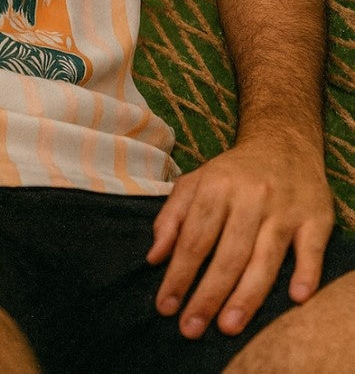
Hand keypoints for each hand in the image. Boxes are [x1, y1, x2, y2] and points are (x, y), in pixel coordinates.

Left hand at [147, 133, 334, 338]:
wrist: (283, 142)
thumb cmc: (233, 172)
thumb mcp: (195, 182)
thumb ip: (172, 217)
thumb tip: (154, 258)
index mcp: (216, 186)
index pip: (194, 238)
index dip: (179, 274)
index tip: (166, 306)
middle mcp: (250, 196)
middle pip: (228, 253)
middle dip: (207, 294)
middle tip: (191, 328)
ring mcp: (284, 208)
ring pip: (265, 257)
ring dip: (247, 295)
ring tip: (228, 326)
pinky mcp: (316, 217)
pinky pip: (311, 249)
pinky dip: (306, 273)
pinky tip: (296, 298)